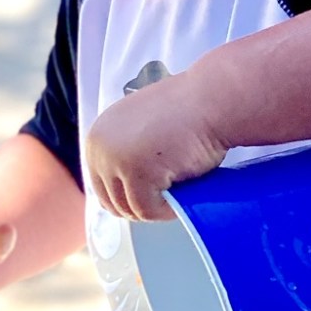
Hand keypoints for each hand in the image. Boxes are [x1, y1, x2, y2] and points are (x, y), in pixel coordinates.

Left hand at [84, 72, 226, 219]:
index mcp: (97, 138)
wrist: (213, 100)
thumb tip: (124, 189)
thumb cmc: (188, 114)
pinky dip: (167, 209)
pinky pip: (147, 210)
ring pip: (130, 208)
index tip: (154, 196)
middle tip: (169, 196)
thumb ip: (126, 154)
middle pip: (113, 202)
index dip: (130, 199)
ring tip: (179, 190)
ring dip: (156, 207)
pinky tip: (183, 191)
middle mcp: (98, 148)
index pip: (101, 188)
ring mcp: (114, 160)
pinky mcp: (135, 172)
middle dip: (142, 205)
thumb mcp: (142, 132)